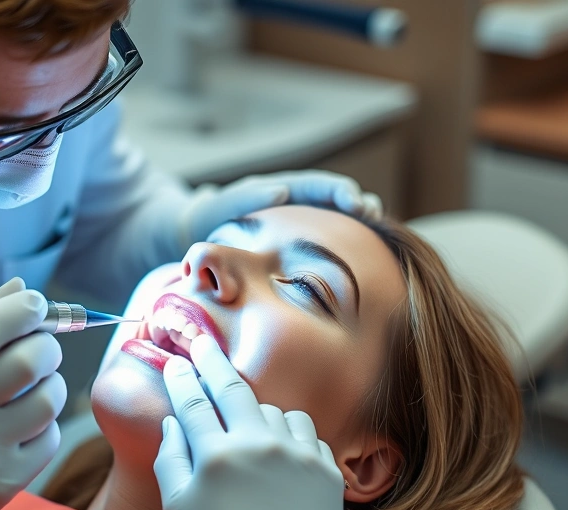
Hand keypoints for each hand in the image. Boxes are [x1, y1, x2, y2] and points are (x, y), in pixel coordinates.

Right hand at [0, 277, 66, 509]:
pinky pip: (49, 438)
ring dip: (49, 385)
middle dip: (45, 347)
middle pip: (29, 362)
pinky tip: (19, 426)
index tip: (36, 305)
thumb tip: (23, 289)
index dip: (23, 310)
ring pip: (48, 400)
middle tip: (39, 349)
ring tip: (31, 388)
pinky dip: (43, 425)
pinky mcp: (0, 483)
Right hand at [154, 335, 346, 509]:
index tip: (175, 362)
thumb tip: (174, 421)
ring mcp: (296, 452)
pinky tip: (280, 449)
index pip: (192, 401)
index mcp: (216, 455)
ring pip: (273, 409)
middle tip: (202, 341)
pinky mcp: (324, 467)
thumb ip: (171, 459)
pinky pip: (305, 432)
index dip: (181, 378)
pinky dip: (290, 434)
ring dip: (256, 411)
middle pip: (232, 387)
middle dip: (212, 361)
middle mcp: (258, 444)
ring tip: (247, 429)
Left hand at [177, 169, 383, 251]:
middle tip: (375, 217)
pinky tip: (357, 266)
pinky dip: (340, 248)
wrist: (191, 234)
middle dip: (357, 204)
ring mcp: (295, 222)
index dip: (340, 192)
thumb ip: (246, 197)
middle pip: (332, 199)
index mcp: (278, 190)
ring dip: (353, 227)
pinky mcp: (294, 244)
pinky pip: (323, 241)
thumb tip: (280, 191)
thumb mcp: (220, 206)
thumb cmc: (207, 219)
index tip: (359, 203)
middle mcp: (292, 202)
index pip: (316, 185)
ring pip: (332, 220)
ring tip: (377, 239)